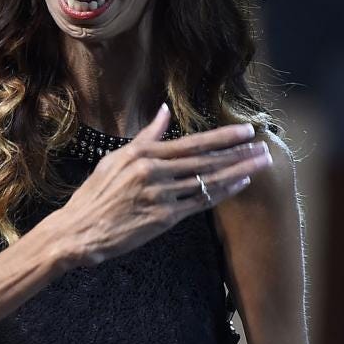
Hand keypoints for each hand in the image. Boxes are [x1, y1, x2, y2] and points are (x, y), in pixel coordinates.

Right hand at [49, 103, 271, 268]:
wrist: (80, 231)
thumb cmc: (95, 195)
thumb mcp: (115, 159)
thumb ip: (145, 137)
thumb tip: (164, 112)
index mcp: (143, 155)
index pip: (191, 142)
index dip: (222, 136)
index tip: (245, 129)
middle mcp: (154, 172)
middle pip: (206, 159)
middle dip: (238, 151)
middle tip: (264, 145)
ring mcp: (160, 195)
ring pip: (208, 180)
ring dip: (238, 170)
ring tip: (261, 162)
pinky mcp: (164, 218)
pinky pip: (200, 202)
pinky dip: (222, 192)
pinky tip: (240, 184)